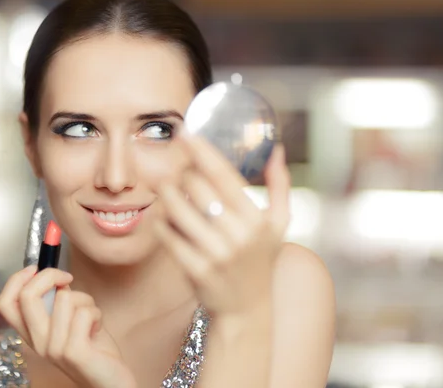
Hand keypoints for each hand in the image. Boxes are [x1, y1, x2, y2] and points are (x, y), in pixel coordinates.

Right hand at [0, 267, 136, 387]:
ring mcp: (53, 349)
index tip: (36, 268)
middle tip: (68, 278)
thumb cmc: (94, 348)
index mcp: (31, 334)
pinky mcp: (73, 352)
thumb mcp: (69, 321)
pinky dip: (97, 312)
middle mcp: (37, 343)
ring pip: (65, 298)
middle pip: (27, 296)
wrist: (111, 382)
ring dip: (85, 299)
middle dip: (50, 275)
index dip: (17, 279)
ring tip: (91, 316)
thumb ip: (57, 303)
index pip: (5, 303)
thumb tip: (54, 275)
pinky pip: (85, 312)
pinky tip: (98, 327)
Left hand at [154, 135, 290, 316]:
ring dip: (167, 193)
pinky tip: (165, 218)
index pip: (224, 175)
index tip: (185, 133)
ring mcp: (216, 254)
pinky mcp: (195, 270)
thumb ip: (280, 186)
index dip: (201, 151)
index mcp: (257, 219)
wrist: (246, 309)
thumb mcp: (279, 225)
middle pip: (196, 187)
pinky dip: (163, 222)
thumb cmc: (260, 259)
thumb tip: (276, 150)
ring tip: (167, 189)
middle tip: (177, 169)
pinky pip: (168, 235)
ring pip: (177, 209)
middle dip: (182, 173)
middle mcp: (238, 235)